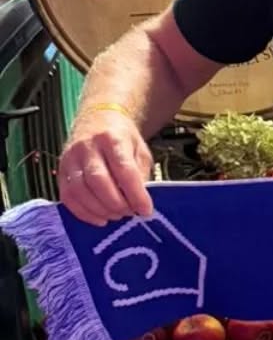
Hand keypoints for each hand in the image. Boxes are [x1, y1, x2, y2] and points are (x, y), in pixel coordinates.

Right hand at [57, 110, 154, 224]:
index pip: (124, 169)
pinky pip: (67, 196)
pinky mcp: (60, 170)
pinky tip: (100, 218)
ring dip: (100, 210)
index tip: (146, 210)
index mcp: (112, 138)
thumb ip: (141, 174)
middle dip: (116, 203)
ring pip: (80, 190)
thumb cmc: (122, 139)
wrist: (96, 121)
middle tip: (130, 213)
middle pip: (98, 181)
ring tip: (117, 215)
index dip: (135, 194)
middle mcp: (87, 147)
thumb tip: (140, 203)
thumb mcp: (139, 150)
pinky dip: (84, 213)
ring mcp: (70, 158)